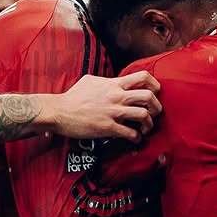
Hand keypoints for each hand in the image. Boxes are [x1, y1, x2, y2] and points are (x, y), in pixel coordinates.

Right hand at [45, 71, 160, 141]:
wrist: (59, 111)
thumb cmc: (73, 96)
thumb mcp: (90, 80)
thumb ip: (105, 80)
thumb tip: (112, 81)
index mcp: (114, 84)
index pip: (143, 77)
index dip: (154, 84)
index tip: (155, 92)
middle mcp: (117, 97)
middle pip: (149, 97)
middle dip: (156, 106)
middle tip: (154, 113)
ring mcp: (113, 112)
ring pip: (143, 116)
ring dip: (149, 124)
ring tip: (146, 128)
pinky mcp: (108, 128)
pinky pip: (130, 133)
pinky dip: (136, 138)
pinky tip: (134, 139)